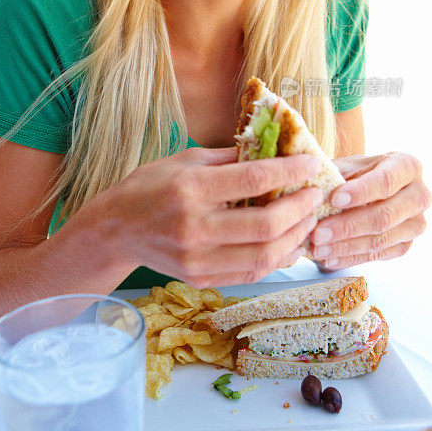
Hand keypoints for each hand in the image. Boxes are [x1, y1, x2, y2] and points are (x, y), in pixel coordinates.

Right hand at [103, 146, 324, 286]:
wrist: (116, 229)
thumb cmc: (150, 186)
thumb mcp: (186, 160)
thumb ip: (230, 159)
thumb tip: (274, 151)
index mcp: (191, 189)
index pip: (253, 180)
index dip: (290, 172)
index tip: (312, 165)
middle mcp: (194, 227)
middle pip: (265, 224)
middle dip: (300, 209)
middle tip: (315, 196)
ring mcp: (197, 258)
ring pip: (263, 255)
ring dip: (295, 238)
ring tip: (308, 221)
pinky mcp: (200, 279)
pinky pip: (250, 273)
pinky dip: (276, 259)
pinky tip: (289, 244)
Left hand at [309, 152, 431, 269]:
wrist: (363, 189)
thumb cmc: (354, 173)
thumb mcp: (347, 165)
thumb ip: (336, 176)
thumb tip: (315, 189)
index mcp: (407, 166)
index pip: (386, 180)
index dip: (360, 192)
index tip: (334, 199)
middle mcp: (419, 195)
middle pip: (384, 216)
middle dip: (348, 226)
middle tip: (318, 233)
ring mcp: (415, 223)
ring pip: (381, 240)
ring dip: (345, 247)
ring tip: (318, 248)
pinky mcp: (405, 245)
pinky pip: (378, 256)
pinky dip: (349, 258)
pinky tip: (328, 258)